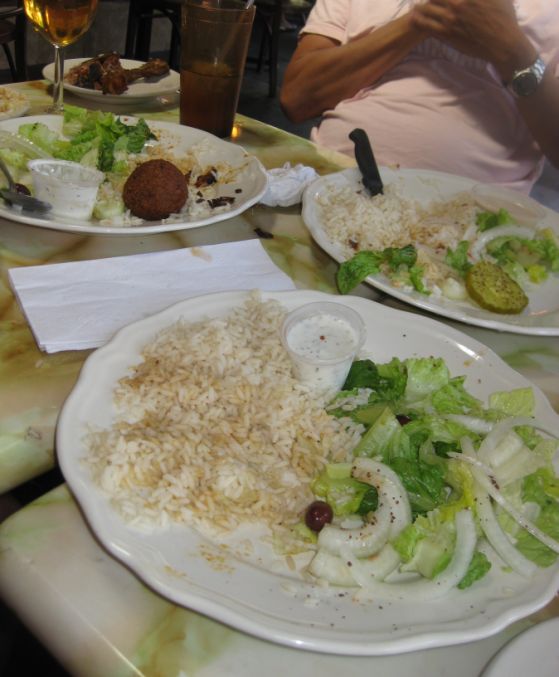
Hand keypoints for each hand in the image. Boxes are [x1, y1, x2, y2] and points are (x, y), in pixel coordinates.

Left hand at [410, 0, 535, 77]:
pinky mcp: (447, 34)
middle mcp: (457, 3)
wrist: (502, 42)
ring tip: (414, 7)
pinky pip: (427, 26)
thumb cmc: (503, 17)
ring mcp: (450, 19)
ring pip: (427, 9)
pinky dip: (418, 21)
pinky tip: (413, 19)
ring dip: (419, 7)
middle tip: (423, 1)